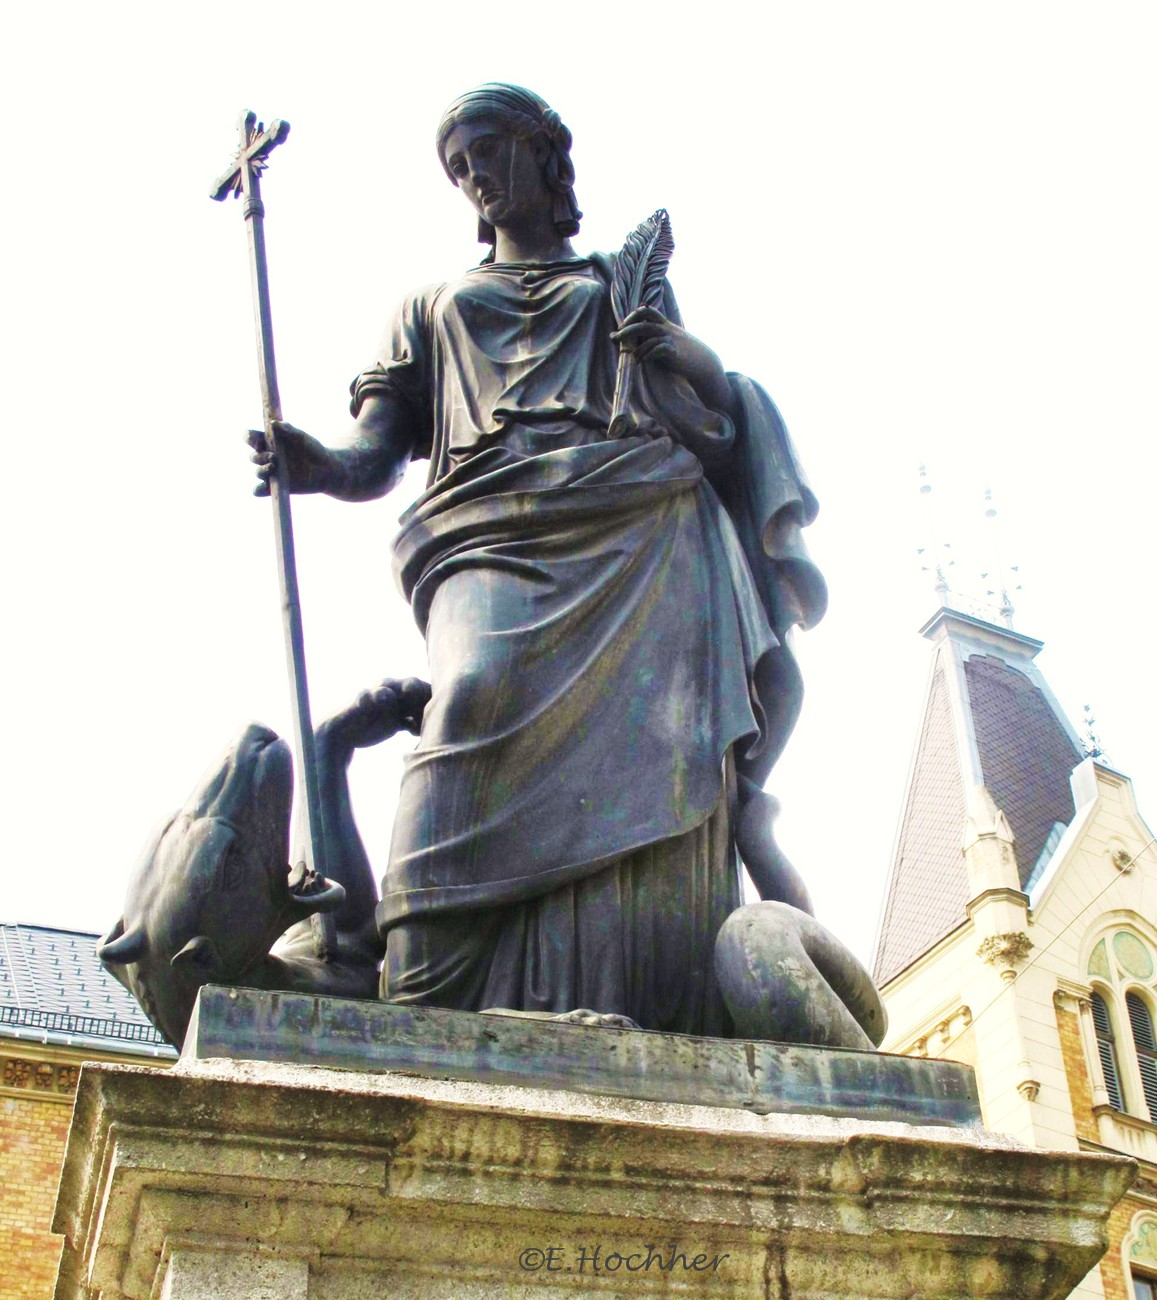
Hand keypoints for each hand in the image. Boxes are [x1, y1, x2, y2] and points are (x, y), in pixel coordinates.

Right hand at [247, 421, 337, 495]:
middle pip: (253, 457)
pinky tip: (267, 487)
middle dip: (260, 457)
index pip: (251, 437)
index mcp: (269, 442)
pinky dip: (258, 490)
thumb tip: (272, 423)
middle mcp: (267, 457)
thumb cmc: (313, 449)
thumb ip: (288, 429)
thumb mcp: (302, 437)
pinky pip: (258, 490)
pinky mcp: (274, 487)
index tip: (258, 440)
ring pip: (257, 472)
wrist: (326, 470)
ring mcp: (270, 473)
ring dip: (262, 470)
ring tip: (275, 468)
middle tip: (274, 457)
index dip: (249, 438)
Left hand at [610, 306, 732, 415]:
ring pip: (649, 336)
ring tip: (631, 356)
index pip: (647, 312)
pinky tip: (642, 362)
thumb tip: (633, 343)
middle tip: (617, 337)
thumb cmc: (682, 353)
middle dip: (627, 329)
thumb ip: (653, 339)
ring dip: (637, 347)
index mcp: (664, 324)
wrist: (702, 362)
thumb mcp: (668, 341)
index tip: (622, 325)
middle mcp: (666, 329)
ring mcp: (671, 339)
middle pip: (644, 323)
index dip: (633, 315)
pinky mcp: (674, 351)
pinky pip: (658, 349)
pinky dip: (648, 355)